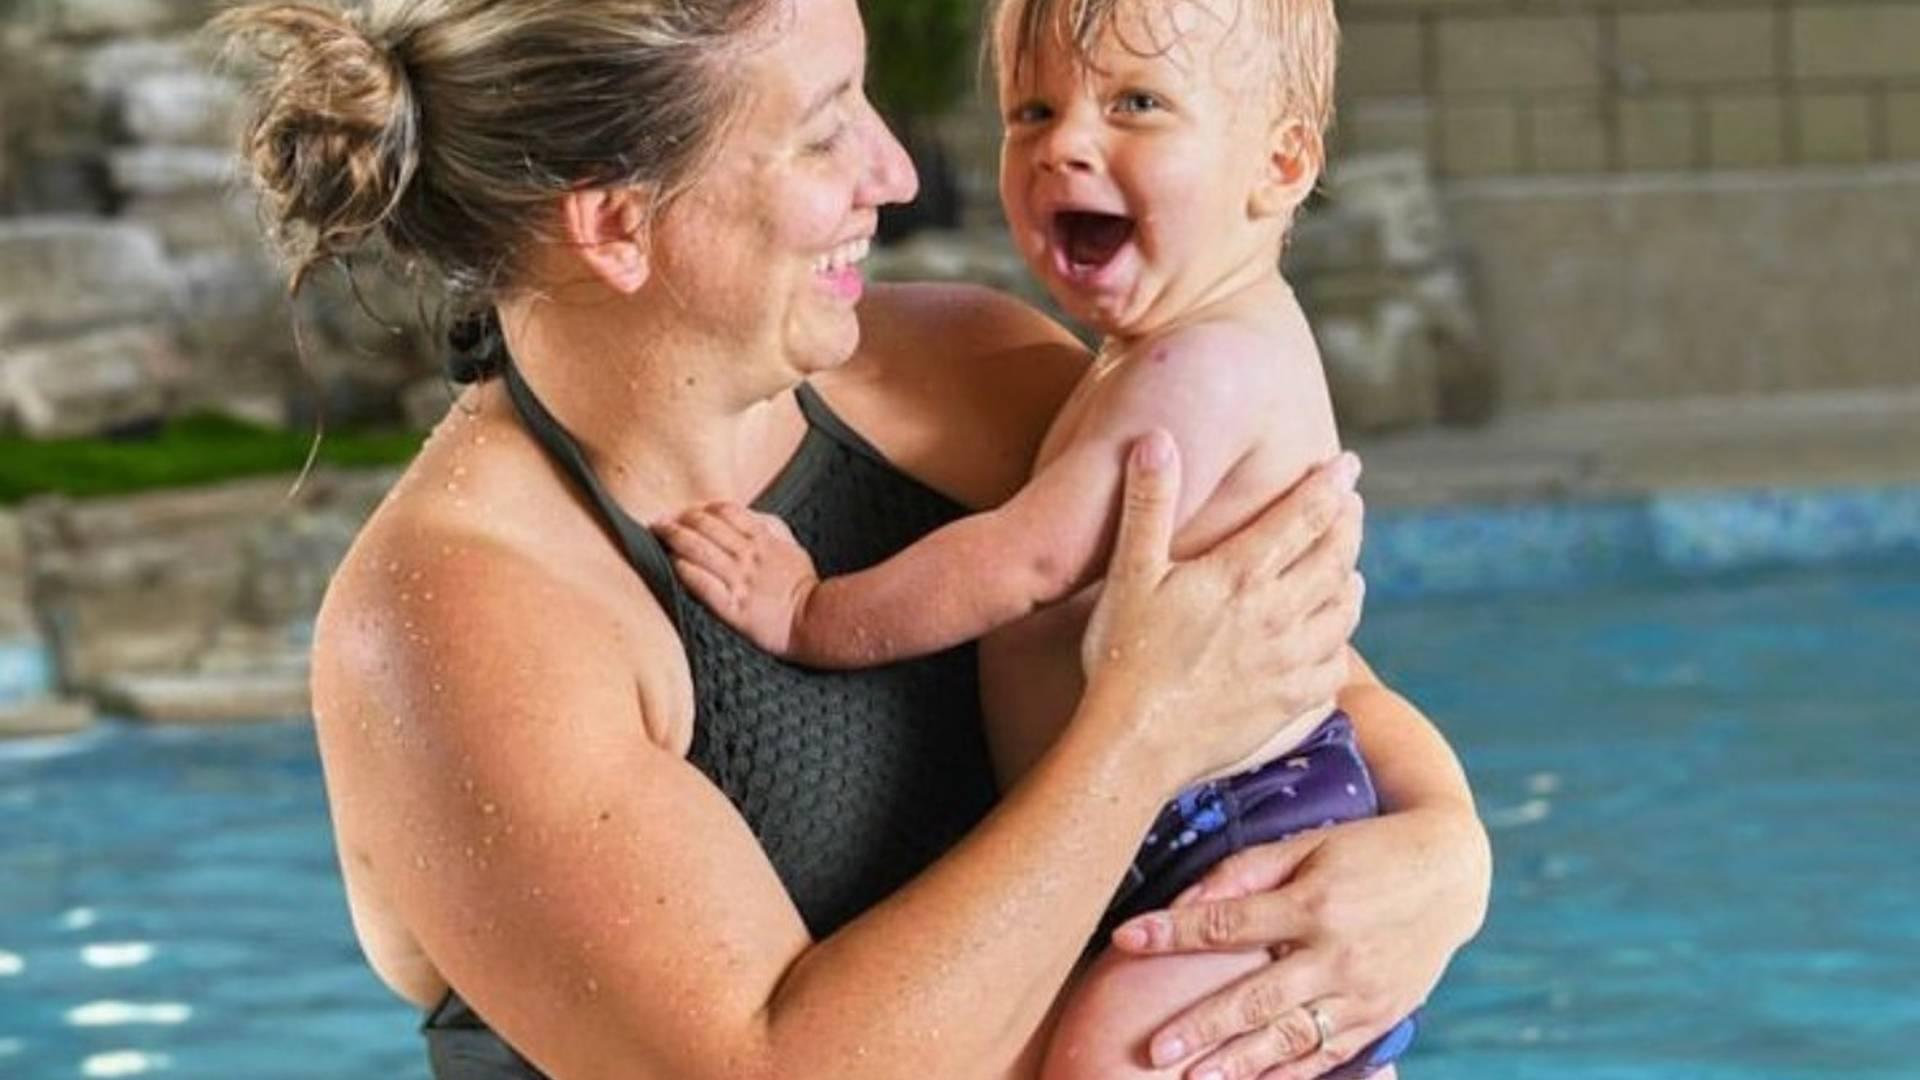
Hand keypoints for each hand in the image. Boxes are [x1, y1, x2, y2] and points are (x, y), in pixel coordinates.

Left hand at [660, 503, 818, 655]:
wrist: (815, 621)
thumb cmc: (802, 586)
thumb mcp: (792, 547)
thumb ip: (771, 527)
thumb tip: (749, 514)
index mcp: (763, 540)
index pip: (726, 512)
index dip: (701, 508)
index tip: (685, 511)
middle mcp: (749, 556)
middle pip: (707, 527)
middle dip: (679, 520)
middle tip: (659, 521)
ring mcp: (740, 581)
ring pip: (700, 550)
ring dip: (674, 538)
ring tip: (657, 534)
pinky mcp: (733, 607)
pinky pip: (703, 584)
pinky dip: (685, 571)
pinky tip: (672, 564)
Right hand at [1080, 434, 1365, 786]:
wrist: (1135, 745)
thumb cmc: (1124, 657)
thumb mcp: (1129, 573)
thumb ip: (1147, 503)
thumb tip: (1156, 438)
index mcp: (1241, 574)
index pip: (1306, 515)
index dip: (1331, 484)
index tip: (1348, 464)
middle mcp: (1278, 613)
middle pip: (1336, 556)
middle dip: (1349, 523)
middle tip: (1351, 505)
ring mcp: (1289, 661)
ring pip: (1344, 609)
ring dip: (1351, 578)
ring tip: (1348, 566)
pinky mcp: (1290, 702)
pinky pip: (1336, 664)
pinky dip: (1341, 641)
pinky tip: (1331, 636)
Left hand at [1108, 806, 1491, 1079]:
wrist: (1452, 874)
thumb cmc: (1365, 850)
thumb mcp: (1308, 844)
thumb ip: (1246, 871)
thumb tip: (1188, 898)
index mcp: (1314, 902)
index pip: (1230, 924)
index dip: (1174, 932)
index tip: (1125, 938)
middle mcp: (1338, 954)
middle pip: (1258, 997)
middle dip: (1202, 1025)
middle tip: (1154, 1048)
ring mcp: (1362, 992)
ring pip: (1292, 1038)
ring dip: (1241, 1064)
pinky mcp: (1380, 1016)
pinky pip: (1328, 1055)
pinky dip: (1289, 1075)